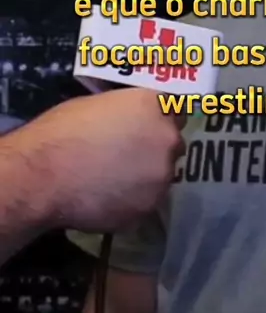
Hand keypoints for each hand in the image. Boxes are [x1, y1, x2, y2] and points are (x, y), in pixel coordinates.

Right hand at [13, 88, 184, 232]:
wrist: (43, 175)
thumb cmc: (63, 130)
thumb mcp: (100, 103)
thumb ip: (127, 113)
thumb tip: (131, 124)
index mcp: (155, 106)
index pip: (175, 112)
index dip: (159, 122)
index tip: (146, 130)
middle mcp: (167, 139)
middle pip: (172, 145)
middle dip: (154, 150)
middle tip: (127, 157)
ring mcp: (161, 176)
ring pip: (160, 177)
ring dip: (145, 178)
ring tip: (114, 182)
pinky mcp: (149, 208)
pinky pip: (145, 203)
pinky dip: (132, 202)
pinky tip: (108, 199)